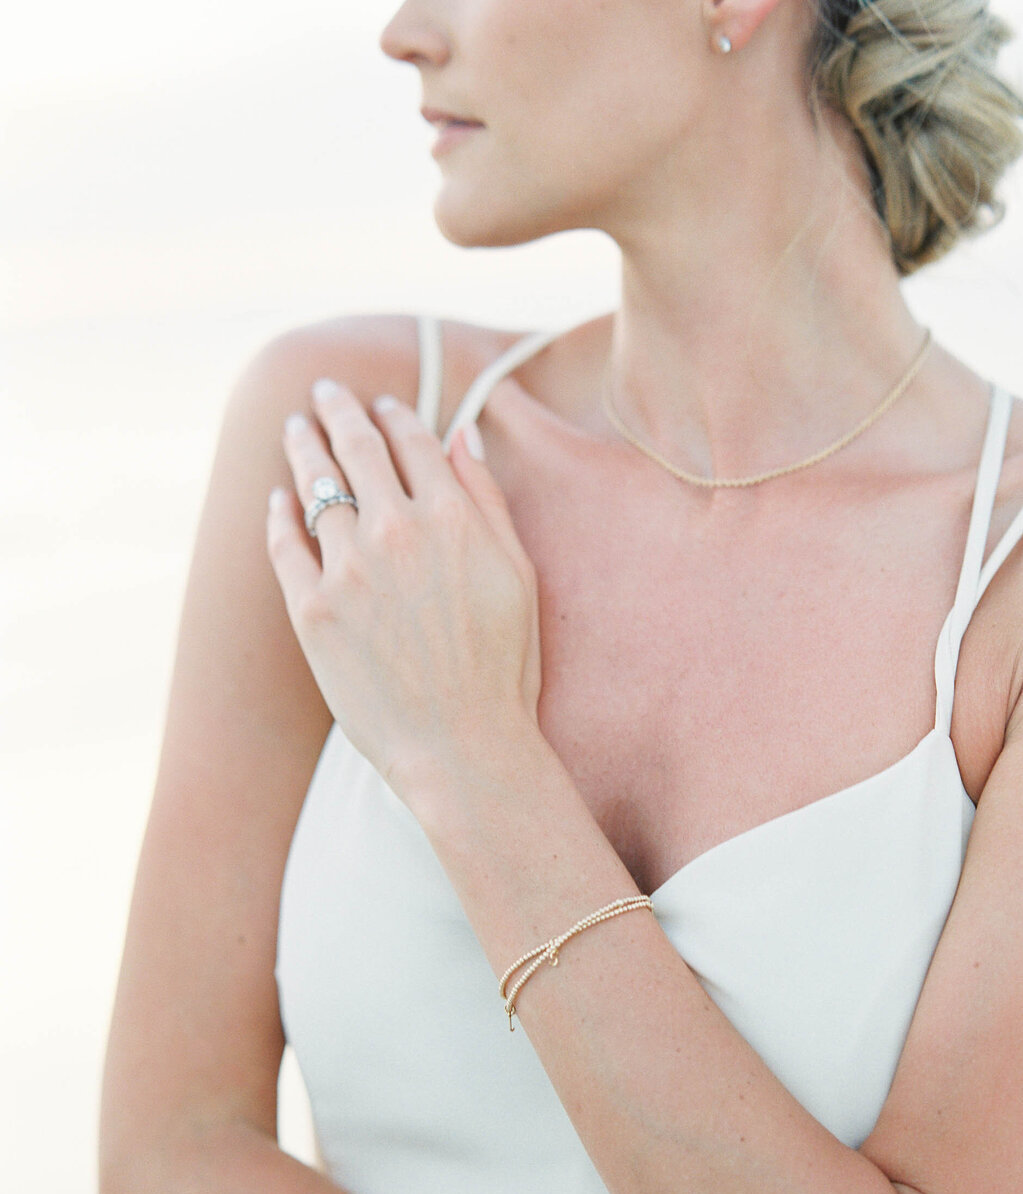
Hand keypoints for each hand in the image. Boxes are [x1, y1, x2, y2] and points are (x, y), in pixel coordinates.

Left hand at [267, 381, 542, 797]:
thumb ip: (487, 500)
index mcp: (452, 516)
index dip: (395, 416)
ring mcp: (348, 569)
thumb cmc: (505, 670)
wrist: (463, 746)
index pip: (414, 441)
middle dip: (338, 411)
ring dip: (303, 448)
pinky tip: (278, 500)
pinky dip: (280, 515)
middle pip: (356, 448)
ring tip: (295, 429)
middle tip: (324, 392)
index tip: (383, 406)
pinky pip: (285, 545)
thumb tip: (462, 436)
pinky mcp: (311, 610)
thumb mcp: (519, 576)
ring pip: (314, 487)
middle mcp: (395, 530)